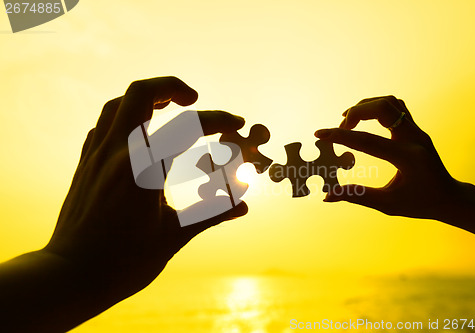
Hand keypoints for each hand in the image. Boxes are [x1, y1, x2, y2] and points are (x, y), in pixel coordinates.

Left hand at [45, 77, 247, 303]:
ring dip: (146, 98)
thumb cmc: (123, 262)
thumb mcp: (173, 236)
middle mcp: (117, 154)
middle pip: (141, 94)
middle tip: (193, 98)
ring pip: (118, 104)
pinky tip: (140, 134)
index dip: (218, 120)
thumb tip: (244, 205)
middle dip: (172, 86)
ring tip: (168, 107)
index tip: (237, 123)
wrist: (70, 277)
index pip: (187, 126)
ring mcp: (97, 156)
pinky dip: (127, 117)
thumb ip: (211, 213)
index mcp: (143, 170)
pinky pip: (104, 125)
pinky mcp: (86, 165)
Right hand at [315, 95, 474, 244]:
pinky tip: (364, 119)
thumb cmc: (420, 204)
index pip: (367, 141)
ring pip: (390, 102)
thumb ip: (357, 196)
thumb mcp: (387, 205)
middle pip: (383, 107)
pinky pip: (395, 107)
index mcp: (407, 158)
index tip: (320, 134)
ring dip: (366, 106)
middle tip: (340, 127)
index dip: (340, 136)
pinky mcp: (416, 129)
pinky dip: (376, 107)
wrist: (449, 198)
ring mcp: (417, 131)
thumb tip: (328, 196)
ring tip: (348, 121)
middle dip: (356, 112)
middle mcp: (415, 138)